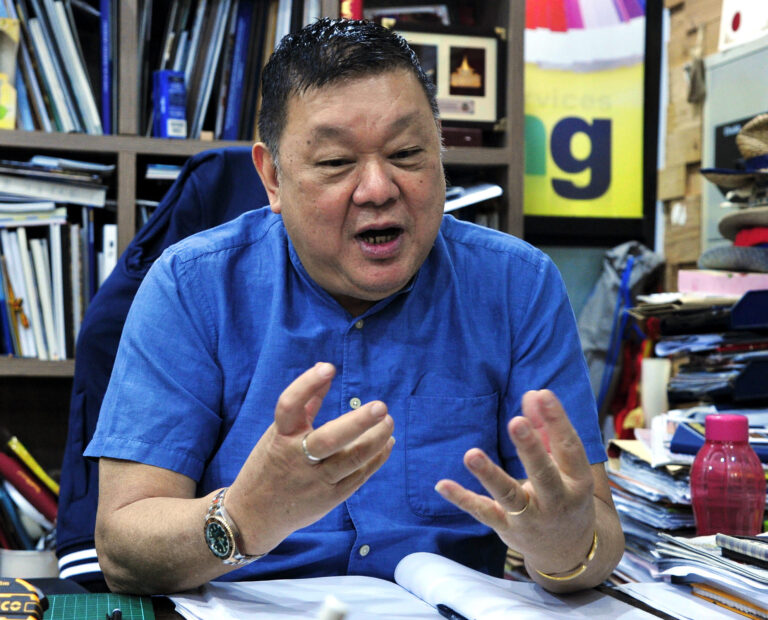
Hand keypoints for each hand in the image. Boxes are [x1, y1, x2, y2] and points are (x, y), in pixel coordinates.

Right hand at [226, 362, 394, 553]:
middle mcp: (297, 459)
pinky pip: (358, 476)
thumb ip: (305, 404)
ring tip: (389, 422)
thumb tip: (324, 367)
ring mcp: (316, 481)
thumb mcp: (278, 434)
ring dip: (375, 440)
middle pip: (330, 439)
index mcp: (281, 437)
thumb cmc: (270, 465)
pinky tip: (387, 443)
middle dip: (358, 422)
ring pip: (351, 460)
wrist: (254, 515)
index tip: (328, 367)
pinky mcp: (330, 498)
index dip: (307, 384)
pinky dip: (376, 458)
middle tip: (381, 407)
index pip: (290, 406)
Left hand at [434, 390, 595, 575]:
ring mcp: (531, 519)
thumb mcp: (563, 464)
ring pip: (509, 497)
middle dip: (530, 449)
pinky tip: (442, 484)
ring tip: (471, 454)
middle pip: (543, 475)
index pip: (569, 448)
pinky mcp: (507, 529)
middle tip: (516, 422)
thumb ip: (546, 429)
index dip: (557, 421)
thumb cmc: (564, 492)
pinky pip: (483, 512)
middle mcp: (557, 502)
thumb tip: (533, 393)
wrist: (567, 550)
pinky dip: (463, 499)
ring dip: (490, 475)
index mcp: (576, 481)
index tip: (544, 395)